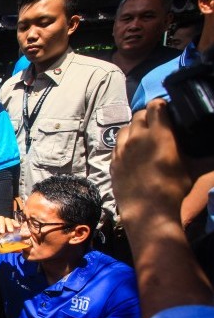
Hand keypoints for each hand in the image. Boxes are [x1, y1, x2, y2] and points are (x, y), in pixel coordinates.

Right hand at [0, 215, 23, 249]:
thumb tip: (20, 251)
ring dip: (2, 224)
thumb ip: (10, 247)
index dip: (15, 223)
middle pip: (7, 219)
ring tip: (2, 232)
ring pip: (0, 218)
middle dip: (10, 224)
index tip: (18, 227)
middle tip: (10, 231)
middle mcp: (0, 222)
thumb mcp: (1, 245)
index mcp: (4, 227)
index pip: (12, 222)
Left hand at [111, 100, 193, 225]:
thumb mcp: (194, 169)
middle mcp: (137, 137)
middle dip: (148, 116)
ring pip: (125, 128)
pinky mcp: (113, 161)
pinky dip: (124, 143)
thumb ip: (206, 156)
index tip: (167, 111)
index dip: (161, 105)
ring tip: (143, 137)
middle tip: (157, 125)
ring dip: (134, 128)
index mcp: (158, 134)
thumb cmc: (174, 189)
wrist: (148, 212)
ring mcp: (121, 149)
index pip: (155, 105)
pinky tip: (132, 151)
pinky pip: (117, 144)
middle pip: (139, 115)